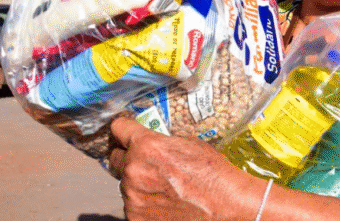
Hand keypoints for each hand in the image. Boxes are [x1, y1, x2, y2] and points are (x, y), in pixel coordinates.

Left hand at [108, 117, 257, 220]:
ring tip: (162, 185)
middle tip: (145, 161)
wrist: (225, 205)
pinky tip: (163, 200)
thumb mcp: (189, 143)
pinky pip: (133, 204)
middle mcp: (134, 170)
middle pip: (115, 157)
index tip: (124, 131)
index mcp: (146, 146)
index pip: (118, 128)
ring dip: (137, 182)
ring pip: (125, 183)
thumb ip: (161, 142)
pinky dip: (144, 202)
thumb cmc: (212, 174)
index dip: (123, 129)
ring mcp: (133, 197)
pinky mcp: (136, 217)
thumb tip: (152, 143)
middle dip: (128, 156)